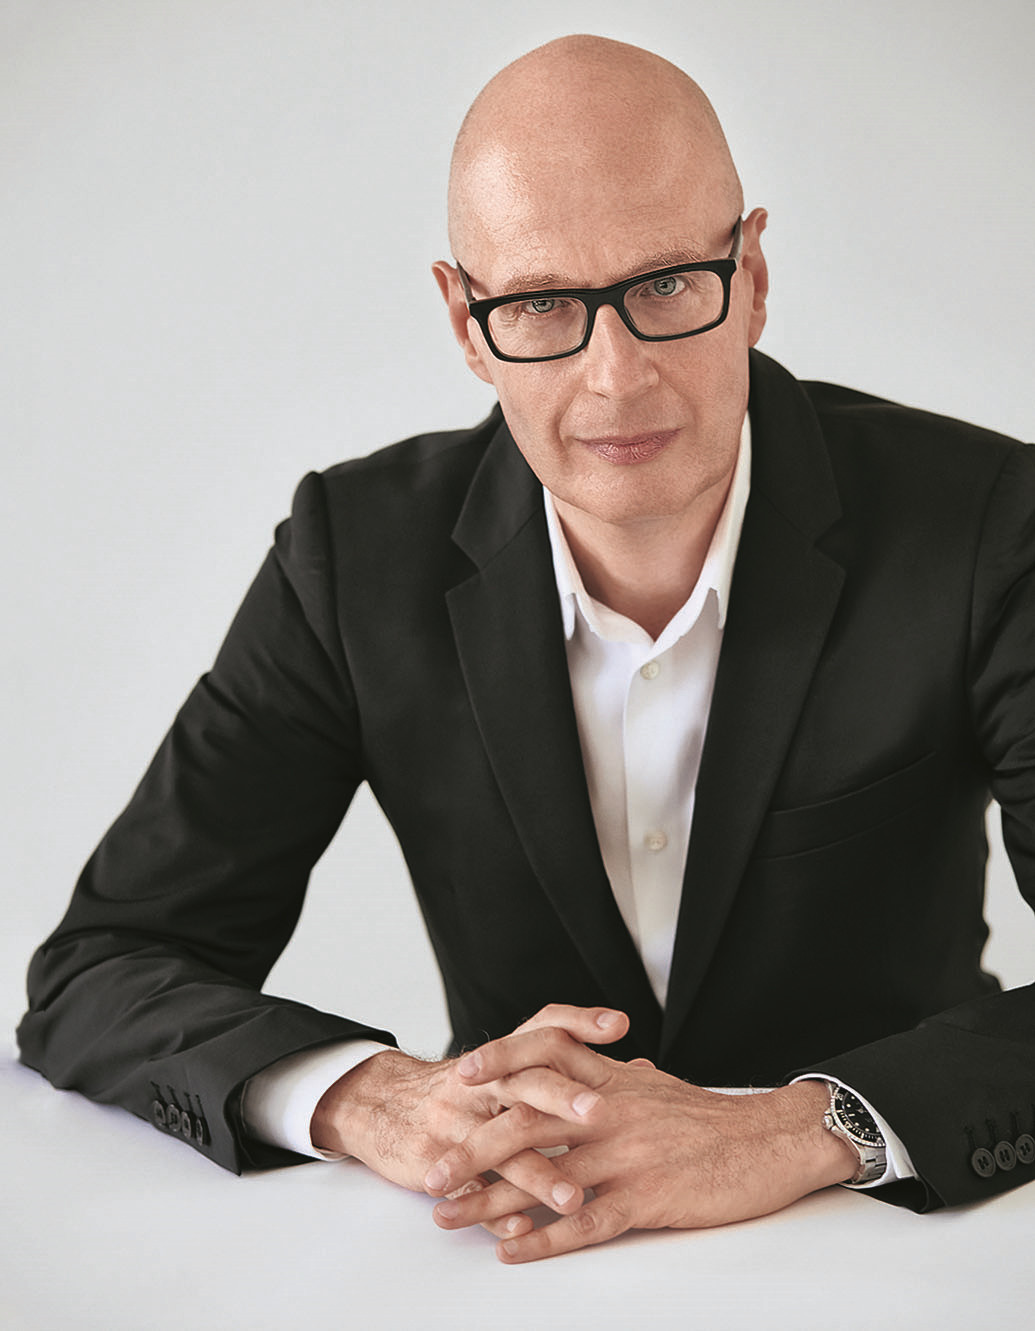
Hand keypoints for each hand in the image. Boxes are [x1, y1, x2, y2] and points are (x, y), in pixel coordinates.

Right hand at [310, 1004, 630, 1238]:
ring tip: (573, 1198)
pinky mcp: (434, 1162)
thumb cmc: (464, 1090)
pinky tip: (522, 1228)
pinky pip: (468, 1189)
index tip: (618, 1025)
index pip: (545, 1028)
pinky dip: (495, 1211)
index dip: (580, 1022)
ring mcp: (456, 1123)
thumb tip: (639, 1070)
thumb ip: (570, 1067)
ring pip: (500, 1147)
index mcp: (503, 1059)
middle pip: (524, 1083)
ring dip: (538, 1174)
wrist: (384, 1105)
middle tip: (600, 1113)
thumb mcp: (508, 1068)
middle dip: (562, 1098)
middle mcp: (480, 1085)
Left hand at [424, 1025, 857, 1261]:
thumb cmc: (715, 1119)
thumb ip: (623, 1081)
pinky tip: (511, 1251)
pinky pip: (585, 1223)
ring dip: (491, 1202)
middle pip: (528, 1122)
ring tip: (451, 1219)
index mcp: (613, 1081)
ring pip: (545, 1178)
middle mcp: (611, 1113)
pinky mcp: (647, 1197)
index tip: (461, 1078)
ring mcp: (627, 1155)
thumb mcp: (660, 1088)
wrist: (772, 1142)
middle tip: (432, 1171)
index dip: (500, 1061)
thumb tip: (613, 1070)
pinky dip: (543, 1239)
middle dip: (474, 1148)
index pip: (545, 1055)